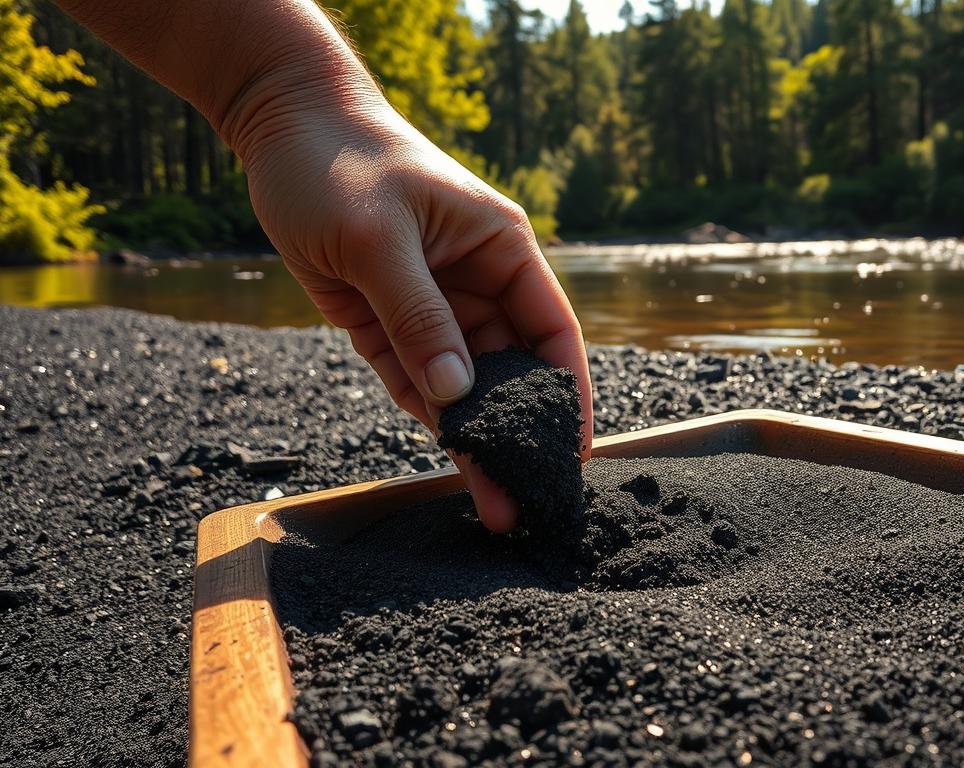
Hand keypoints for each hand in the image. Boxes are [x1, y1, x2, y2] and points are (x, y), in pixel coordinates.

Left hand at [236, 93, 592, 532]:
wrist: (278, 125)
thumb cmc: (340, 160)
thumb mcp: (379, 238)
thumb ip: (419, 317)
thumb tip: (458, 394)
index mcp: (501, 249)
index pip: (551, 331)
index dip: (568, 392)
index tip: (573, 451)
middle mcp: (476, 281)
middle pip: (510, 369)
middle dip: (517, 431)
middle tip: (524, 499)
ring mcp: (430, 304)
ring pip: (462, 384)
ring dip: (473, 438)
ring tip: (492, 502)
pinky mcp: (384, 320)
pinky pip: (413, 378)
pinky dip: (428, 417)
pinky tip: (449, 460)